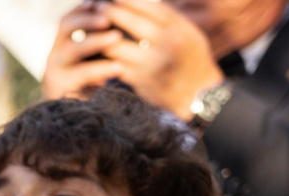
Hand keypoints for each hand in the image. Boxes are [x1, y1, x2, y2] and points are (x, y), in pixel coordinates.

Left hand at [45, 0, 223, 117]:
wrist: (198, 93)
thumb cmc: (190, 57)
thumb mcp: (188, 32)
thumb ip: (167, 17)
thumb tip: (136, 2)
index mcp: (179, 28)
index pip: (148, 6)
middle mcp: (166, 44)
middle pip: (130, 22)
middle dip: (109, 12)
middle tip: (96, 5)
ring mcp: (152, 64)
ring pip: (116, 45)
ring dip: (100, 36)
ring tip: (91, 28)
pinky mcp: (139, 81)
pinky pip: (113, 65)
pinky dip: (102, 56)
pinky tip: (94, 49)